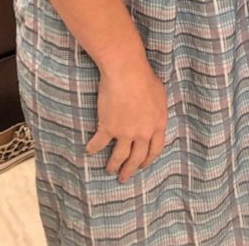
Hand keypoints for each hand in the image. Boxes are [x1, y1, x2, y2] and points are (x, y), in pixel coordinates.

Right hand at [85, 57, 167, 182]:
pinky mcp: (108, 128)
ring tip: (109, 170)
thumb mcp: (159, 94)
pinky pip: (99, 144)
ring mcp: (125, 133)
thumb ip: (157, 110)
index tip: (142, 165)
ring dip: (113, 166)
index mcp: (158, 125)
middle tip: (125, 177)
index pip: (155, 150)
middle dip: (130, 169)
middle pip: (137, 158)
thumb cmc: (144, 77)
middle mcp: (143, 133)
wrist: (127, 71)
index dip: (148, 160)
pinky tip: (89, 151)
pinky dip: (93, 148)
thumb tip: (154, 115)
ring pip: (119, 157)